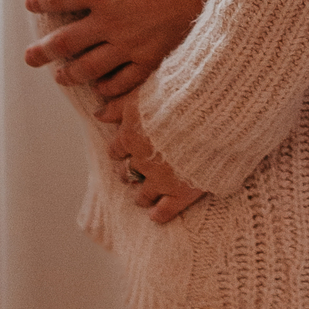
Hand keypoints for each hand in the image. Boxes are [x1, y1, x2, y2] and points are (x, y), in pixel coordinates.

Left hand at [24, 0, 203, 95]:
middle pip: (66, 41)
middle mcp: (107, 22)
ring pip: (90, 66)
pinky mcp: (151, 58)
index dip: (40, 1)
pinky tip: (102, 90)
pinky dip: (109, 89)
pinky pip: (124, 81)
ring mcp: (128, 44)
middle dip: (44, 51)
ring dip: (71, 74)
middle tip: (30, 58)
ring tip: (60, 78)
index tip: (30, 4)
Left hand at [107, 92, 205, 224]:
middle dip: (131, 172)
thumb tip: (97, 113)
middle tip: (139, 171)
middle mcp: (141, 160)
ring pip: (142, 195)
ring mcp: (160, 179)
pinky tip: (156, 215)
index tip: (128, 150)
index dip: (122, 149)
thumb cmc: (178, 95)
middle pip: (126, 173)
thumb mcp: (143, 94)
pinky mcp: (181, 191)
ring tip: (145, 196)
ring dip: (142, 195)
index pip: (116, 149)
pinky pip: (164, 211)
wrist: (210, 111)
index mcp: (131, 136)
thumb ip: (119, 105)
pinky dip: (159, 214)